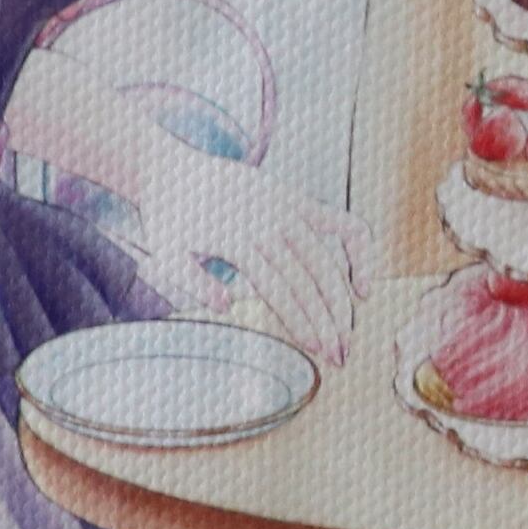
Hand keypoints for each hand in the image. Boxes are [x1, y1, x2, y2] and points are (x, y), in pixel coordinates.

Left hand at [123, 147, 365, 365]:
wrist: (173, 171)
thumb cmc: (168, 221)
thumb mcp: (165, 254)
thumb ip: (191, 282)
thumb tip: (226, 307)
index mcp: (238, 239)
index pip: (281, 289)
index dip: (303, 322)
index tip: (318, 350)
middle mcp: (268, 222)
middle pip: (309, 280)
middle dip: (329, 321)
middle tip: (341, 357)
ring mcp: (287, 208)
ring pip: (327, 260)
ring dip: (341, 300)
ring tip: (348, 334)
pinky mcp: (297, 199)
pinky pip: (341, 225)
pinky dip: (360, 252)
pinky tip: (362, 285)